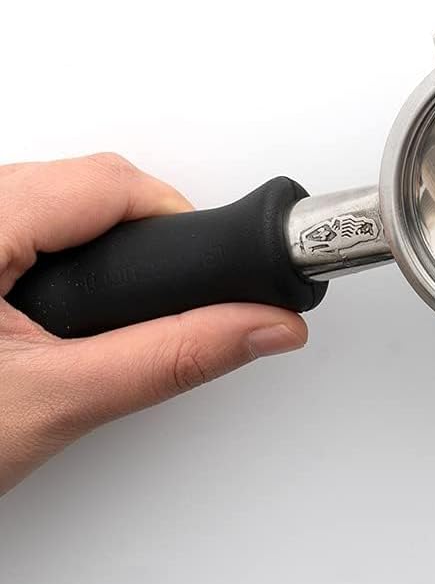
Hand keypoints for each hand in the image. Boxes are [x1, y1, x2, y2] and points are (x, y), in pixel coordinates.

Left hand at [0, 154, 307, 494]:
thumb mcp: (58, 401)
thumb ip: (173, 356)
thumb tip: (261, 326)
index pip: (110, 183)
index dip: (174, 223)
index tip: (204, 270)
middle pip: (84, 185)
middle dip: (137, 243)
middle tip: (149, 304)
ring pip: (52, 203)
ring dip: (95, 253)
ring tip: (93, 319)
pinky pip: (20, 226)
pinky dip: (56, 261)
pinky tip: (54, 311)